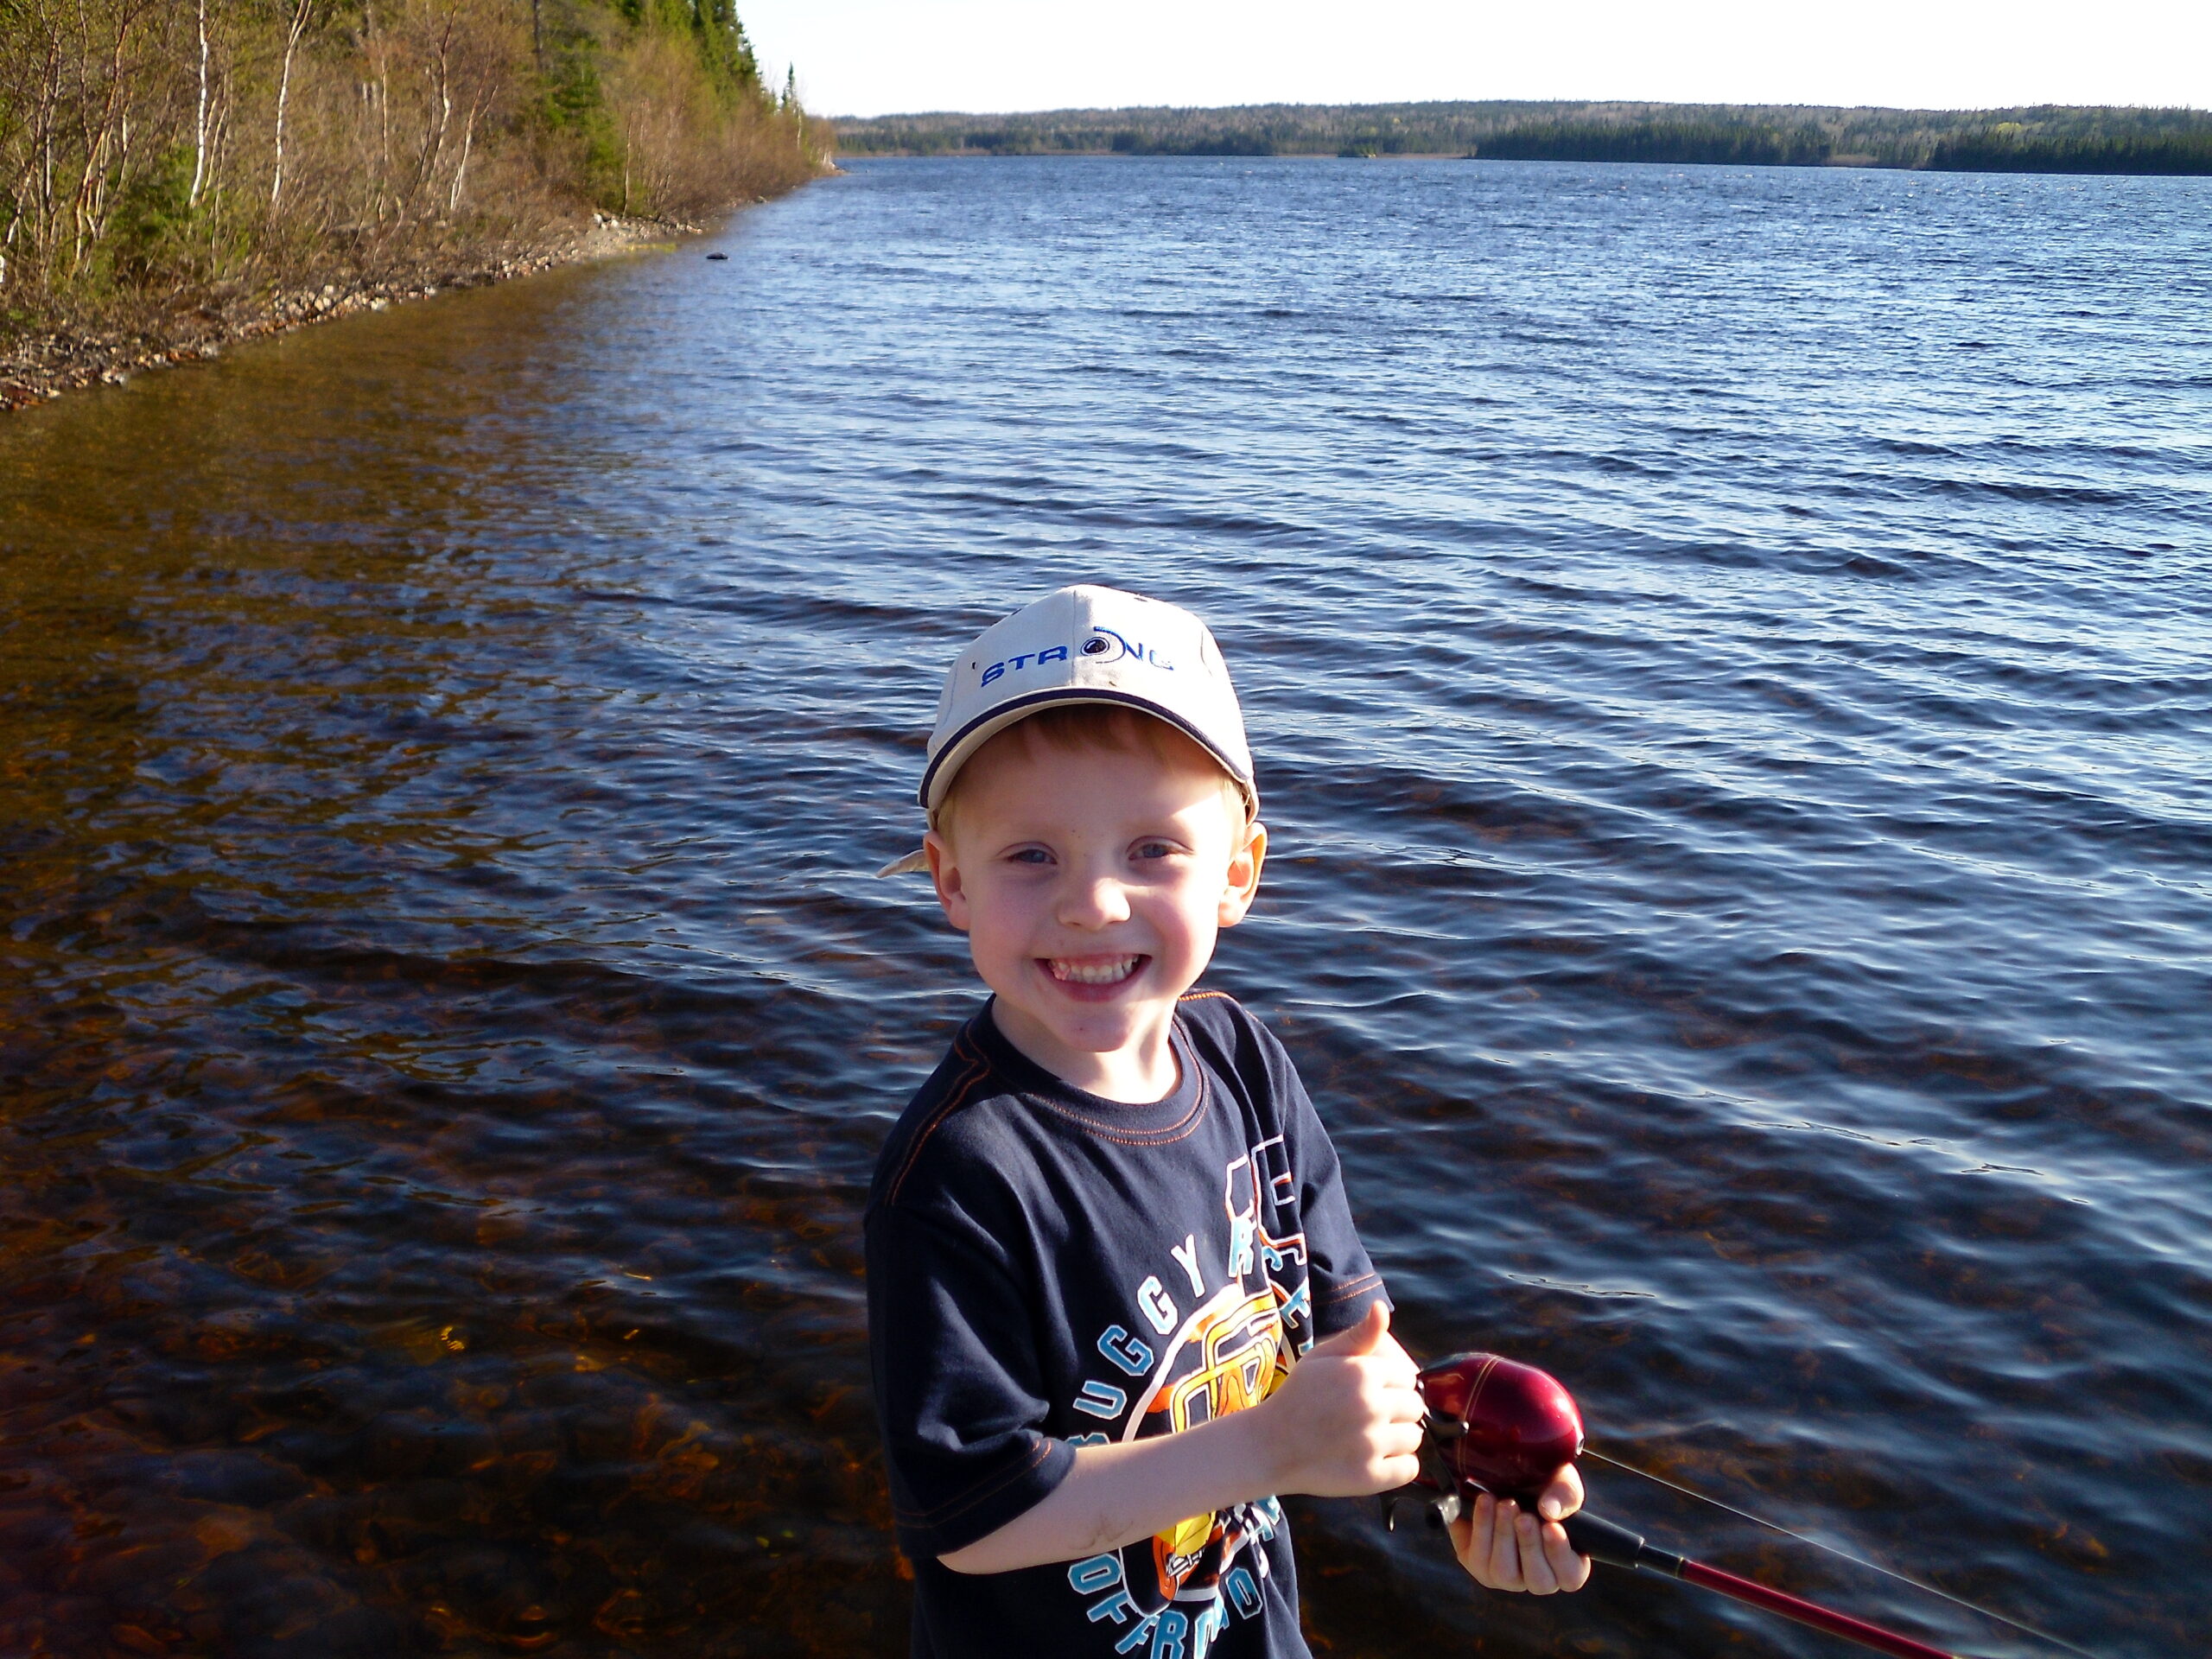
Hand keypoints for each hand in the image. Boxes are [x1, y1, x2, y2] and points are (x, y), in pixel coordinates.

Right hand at [1255, 1301, 1423, 1497]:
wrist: (1269, 1445)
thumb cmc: (1298, 1396)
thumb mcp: (1322, 1356)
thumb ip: (1358, 1335)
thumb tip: (1382, 1309)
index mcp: (1361, 1374)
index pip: (1408, 1378)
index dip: (1391, 1385)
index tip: (1372, 1393)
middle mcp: (1370, 1407)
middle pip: (1415, 1407)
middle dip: (1398, 1410)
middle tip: (1371, 1416)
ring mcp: (1371, 1444)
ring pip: (1415, 1438)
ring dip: (1399, 1438)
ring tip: (1372, 1437)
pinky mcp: (1371, 1477)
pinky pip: (1410, 1468)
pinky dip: (1399, 1466)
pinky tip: (1376, 1458)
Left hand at [1448, 1463, 1590, 1594]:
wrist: (1503, 1482)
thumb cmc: (1543, 1488)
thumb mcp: (1562, 1483)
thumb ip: (1565, 1495)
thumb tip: (1549, 1511)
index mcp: (1567, 1566)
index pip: (1571, 1575)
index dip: (1560, 1554)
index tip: (1551, 1527)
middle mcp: (1540, 1579)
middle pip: (1538, 1580)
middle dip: (1529, 1544)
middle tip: (1524, 1516)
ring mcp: (1509, 1578)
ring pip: (1505, 1572)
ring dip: (1504, 1536)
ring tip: (1504, 1505)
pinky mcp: (1481, 1568)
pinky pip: (1480, 1559)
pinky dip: (1482, 1529)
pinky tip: (1485, 1504)